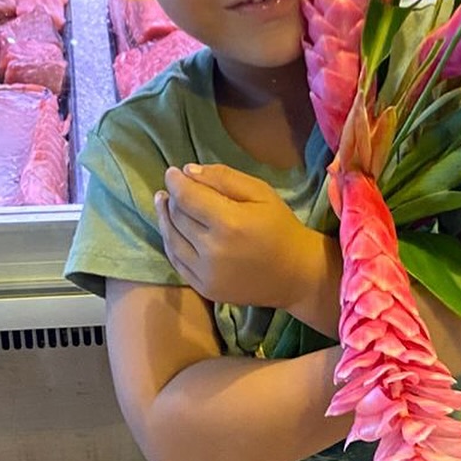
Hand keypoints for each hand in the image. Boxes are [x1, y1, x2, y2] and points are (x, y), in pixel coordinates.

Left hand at [155, 162, 330, 312]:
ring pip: (171, 240)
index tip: (172, 172)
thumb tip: (188, 171)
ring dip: (165, 219)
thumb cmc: (281, 228)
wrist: (297, 274)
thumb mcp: (261, 193)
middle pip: (178, 217)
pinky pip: (177, 262)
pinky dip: (171, 243)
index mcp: (229, 223)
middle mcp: (213, 250)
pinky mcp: (205, 288)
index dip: (175, 182)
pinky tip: (172, 230)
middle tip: (173, 188)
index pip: (187, 197)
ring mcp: (207, 273)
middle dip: (173, 199)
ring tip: (164, 204)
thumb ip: (224, 178)